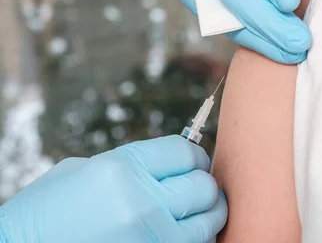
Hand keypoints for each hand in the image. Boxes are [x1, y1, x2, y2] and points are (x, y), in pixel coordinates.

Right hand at [0, 136, 226, 242]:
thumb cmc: (46, 215)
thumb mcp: (83, 173)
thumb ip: (131, 165)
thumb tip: (170, 166)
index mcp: (122, 169)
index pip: (186, 152)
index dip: (193, 157)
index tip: (192, 164)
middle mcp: (142, 202)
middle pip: (203, 185)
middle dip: (201, 185)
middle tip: (193, 190)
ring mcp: (152, 238)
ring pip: (210, 219)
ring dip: (206, 213)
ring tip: (192, 213)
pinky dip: (195, 237)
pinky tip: (179, 234)